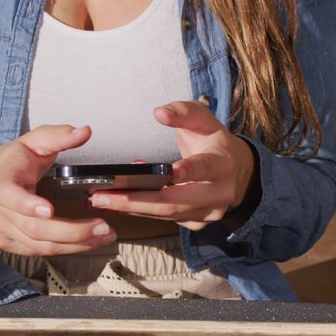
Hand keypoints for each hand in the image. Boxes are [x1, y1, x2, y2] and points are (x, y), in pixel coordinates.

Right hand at [0, 125, 117, 255]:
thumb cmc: (7, 163)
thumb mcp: (30, 142)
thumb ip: (57, 135)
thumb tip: (84, 131)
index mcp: (1, 183)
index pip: (9, 196)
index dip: (28, 205)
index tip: (49, 209)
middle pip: (35, 229)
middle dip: (72, 232)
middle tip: (103, 227)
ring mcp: (2, 232)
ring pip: (41, 246)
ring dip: (76, 245)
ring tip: (103, 236)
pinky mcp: (9, 245)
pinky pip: (39, 252)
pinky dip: (66, 249)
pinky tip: (87, 242)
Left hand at [88, 101, 255, 231]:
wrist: (237, 172)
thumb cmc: (214, 143)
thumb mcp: (204, 120)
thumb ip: (183, 112)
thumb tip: (159, 112)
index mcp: (223, 164)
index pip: (205, 168)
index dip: (188, 171)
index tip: (170, 172)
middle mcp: (218, 194)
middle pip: (174, 202)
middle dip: (136, 201)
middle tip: (101, 196)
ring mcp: (207, 213)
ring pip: (166, 215)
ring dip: (131, 208)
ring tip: (99, 200)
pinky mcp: (195, 224)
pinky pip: (164, 219)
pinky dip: (140, 210)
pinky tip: (116, 202)